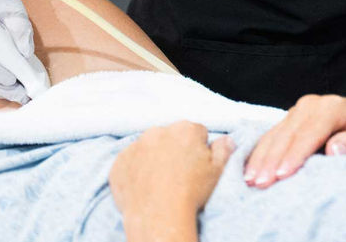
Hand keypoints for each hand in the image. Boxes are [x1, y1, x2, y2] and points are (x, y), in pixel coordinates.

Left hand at [110, 122, 233, 241]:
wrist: (159, 217)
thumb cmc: (191, 194)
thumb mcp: (218, 171)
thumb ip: (224, 149)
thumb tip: (226, 138)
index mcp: (186, 129)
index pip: (196, 132)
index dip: (199, 150)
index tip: (196, 166)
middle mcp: (158, 131)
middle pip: (170, 136)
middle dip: (175, 149)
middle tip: (178, 174)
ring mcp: (136, 146)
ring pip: (149, 147)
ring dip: (154, 157)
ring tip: (160, 182)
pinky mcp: (119, 162)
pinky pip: (130, 161)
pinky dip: (136, 169)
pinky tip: (145, 186)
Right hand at [243, 94, 345, 188]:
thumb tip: (333, 149)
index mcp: (333, 106)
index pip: (309, 132)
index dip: (294, 154)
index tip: (283, 175)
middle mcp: (312, 104)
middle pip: (287, 134)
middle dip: (272, 160)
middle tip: (261, 184)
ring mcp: (299, 110)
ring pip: (275, 134)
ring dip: (261, 158)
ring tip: (251, 181)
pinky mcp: (292, 118)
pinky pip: (272, 135)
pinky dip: (260, 152)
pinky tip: (251, 169)